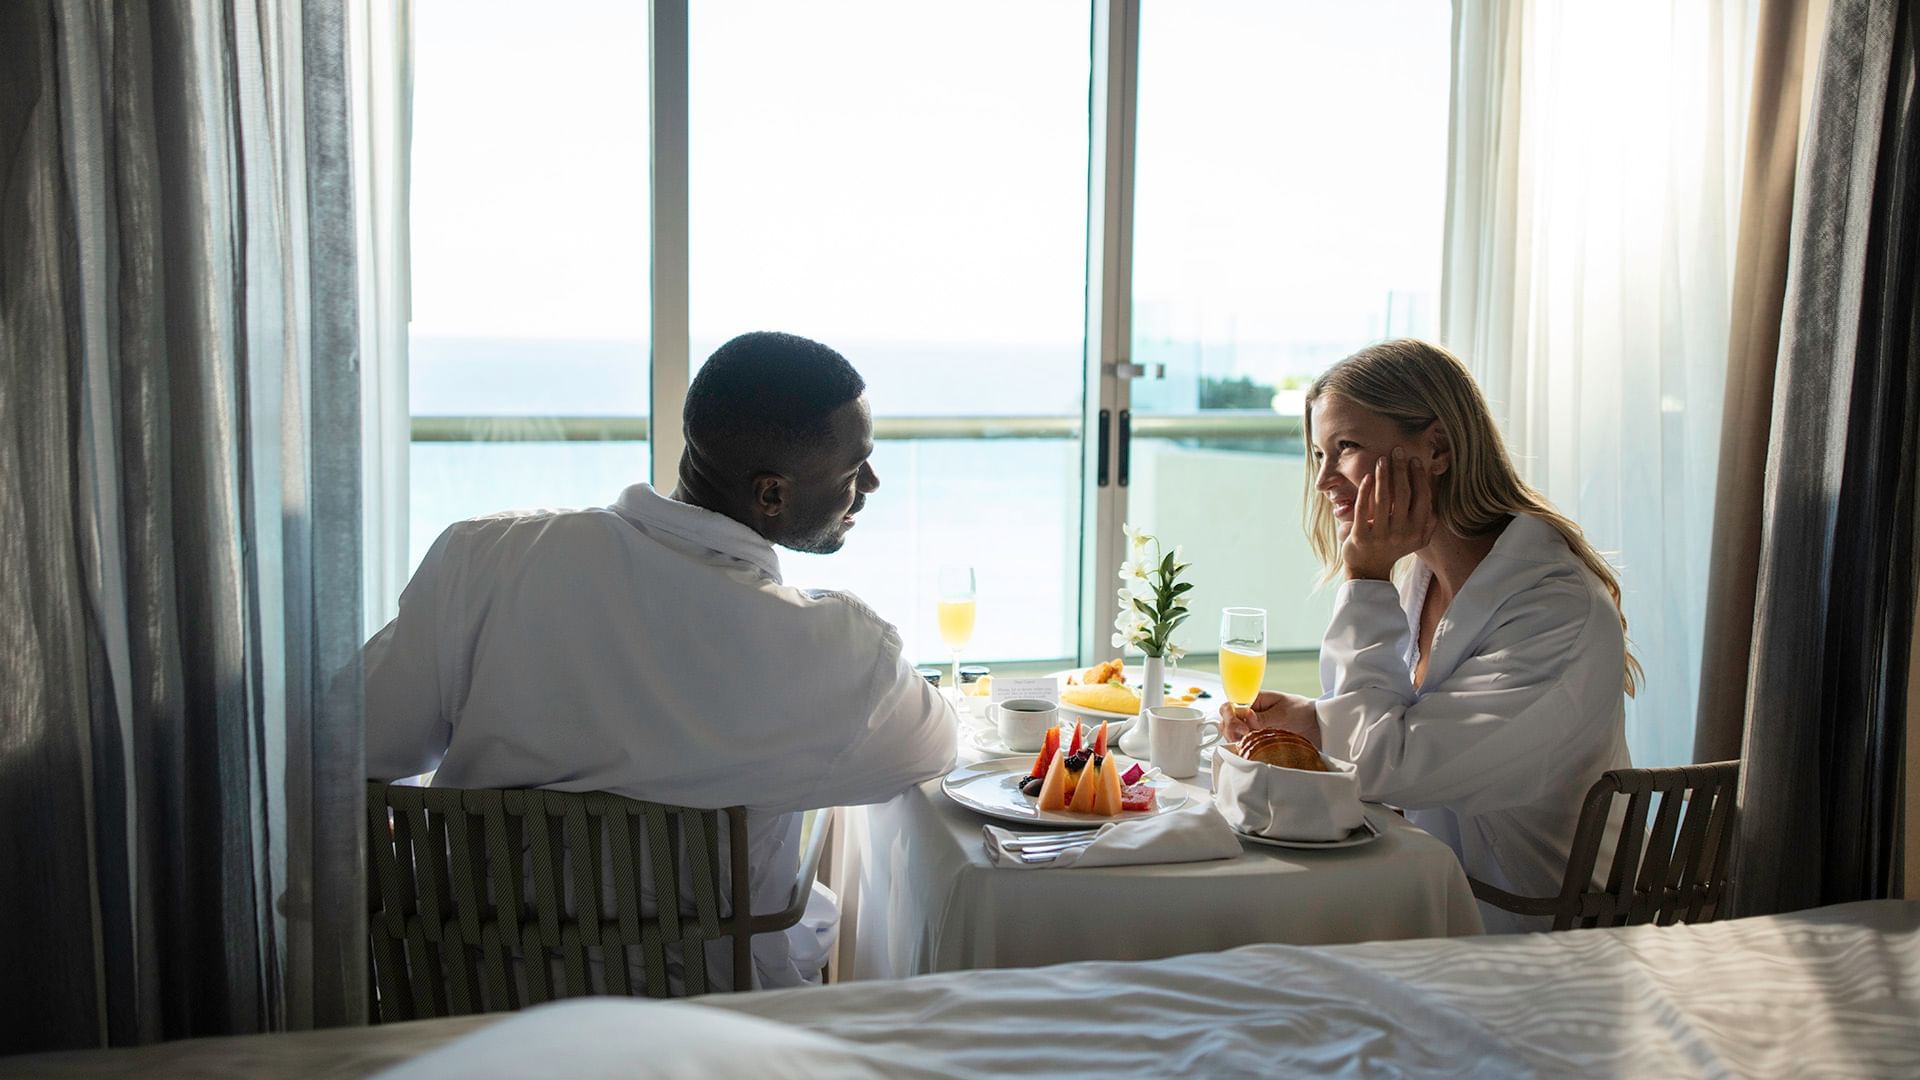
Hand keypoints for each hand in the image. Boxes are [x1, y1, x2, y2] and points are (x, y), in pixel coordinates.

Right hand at [1219, 690, 1320, 747]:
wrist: (1316, 723)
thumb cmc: (1300, 710)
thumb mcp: (1283, 712)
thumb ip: (1264, 717)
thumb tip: (1247, 718)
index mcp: (1252, 700)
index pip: (1229, 706)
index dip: (1231, 717)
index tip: (1243, 728)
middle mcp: (1247, 713)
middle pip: (1226, 721)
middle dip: (1231, 730)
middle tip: (1246, 736)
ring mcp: (1250, 727)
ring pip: (1231, 734)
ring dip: (1236, 740)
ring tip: (1250, 743)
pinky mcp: (1255, 739)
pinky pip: (1241, 744)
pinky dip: (1242, 748)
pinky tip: (1250, 750)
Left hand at [1343, 446, 1437, 580]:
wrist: (1368, 570)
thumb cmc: (1393, 548)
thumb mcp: (1416, 541)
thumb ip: (1427, 525)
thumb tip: (1437, 508)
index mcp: (1417, 531)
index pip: (1422, 498)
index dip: (1419, 477)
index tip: (1414, 460)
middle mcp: (1402, 534)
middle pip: (1403, 495)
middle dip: (1401, 470)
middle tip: (1397, 451)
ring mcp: (1381, 536)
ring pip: (1384, 499)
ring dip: (1383, 476)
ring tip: (1382, 459)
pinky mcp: (1361, 537)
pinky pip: (1363, 509)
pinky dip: (1365, 491)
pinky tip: (1367, 477)